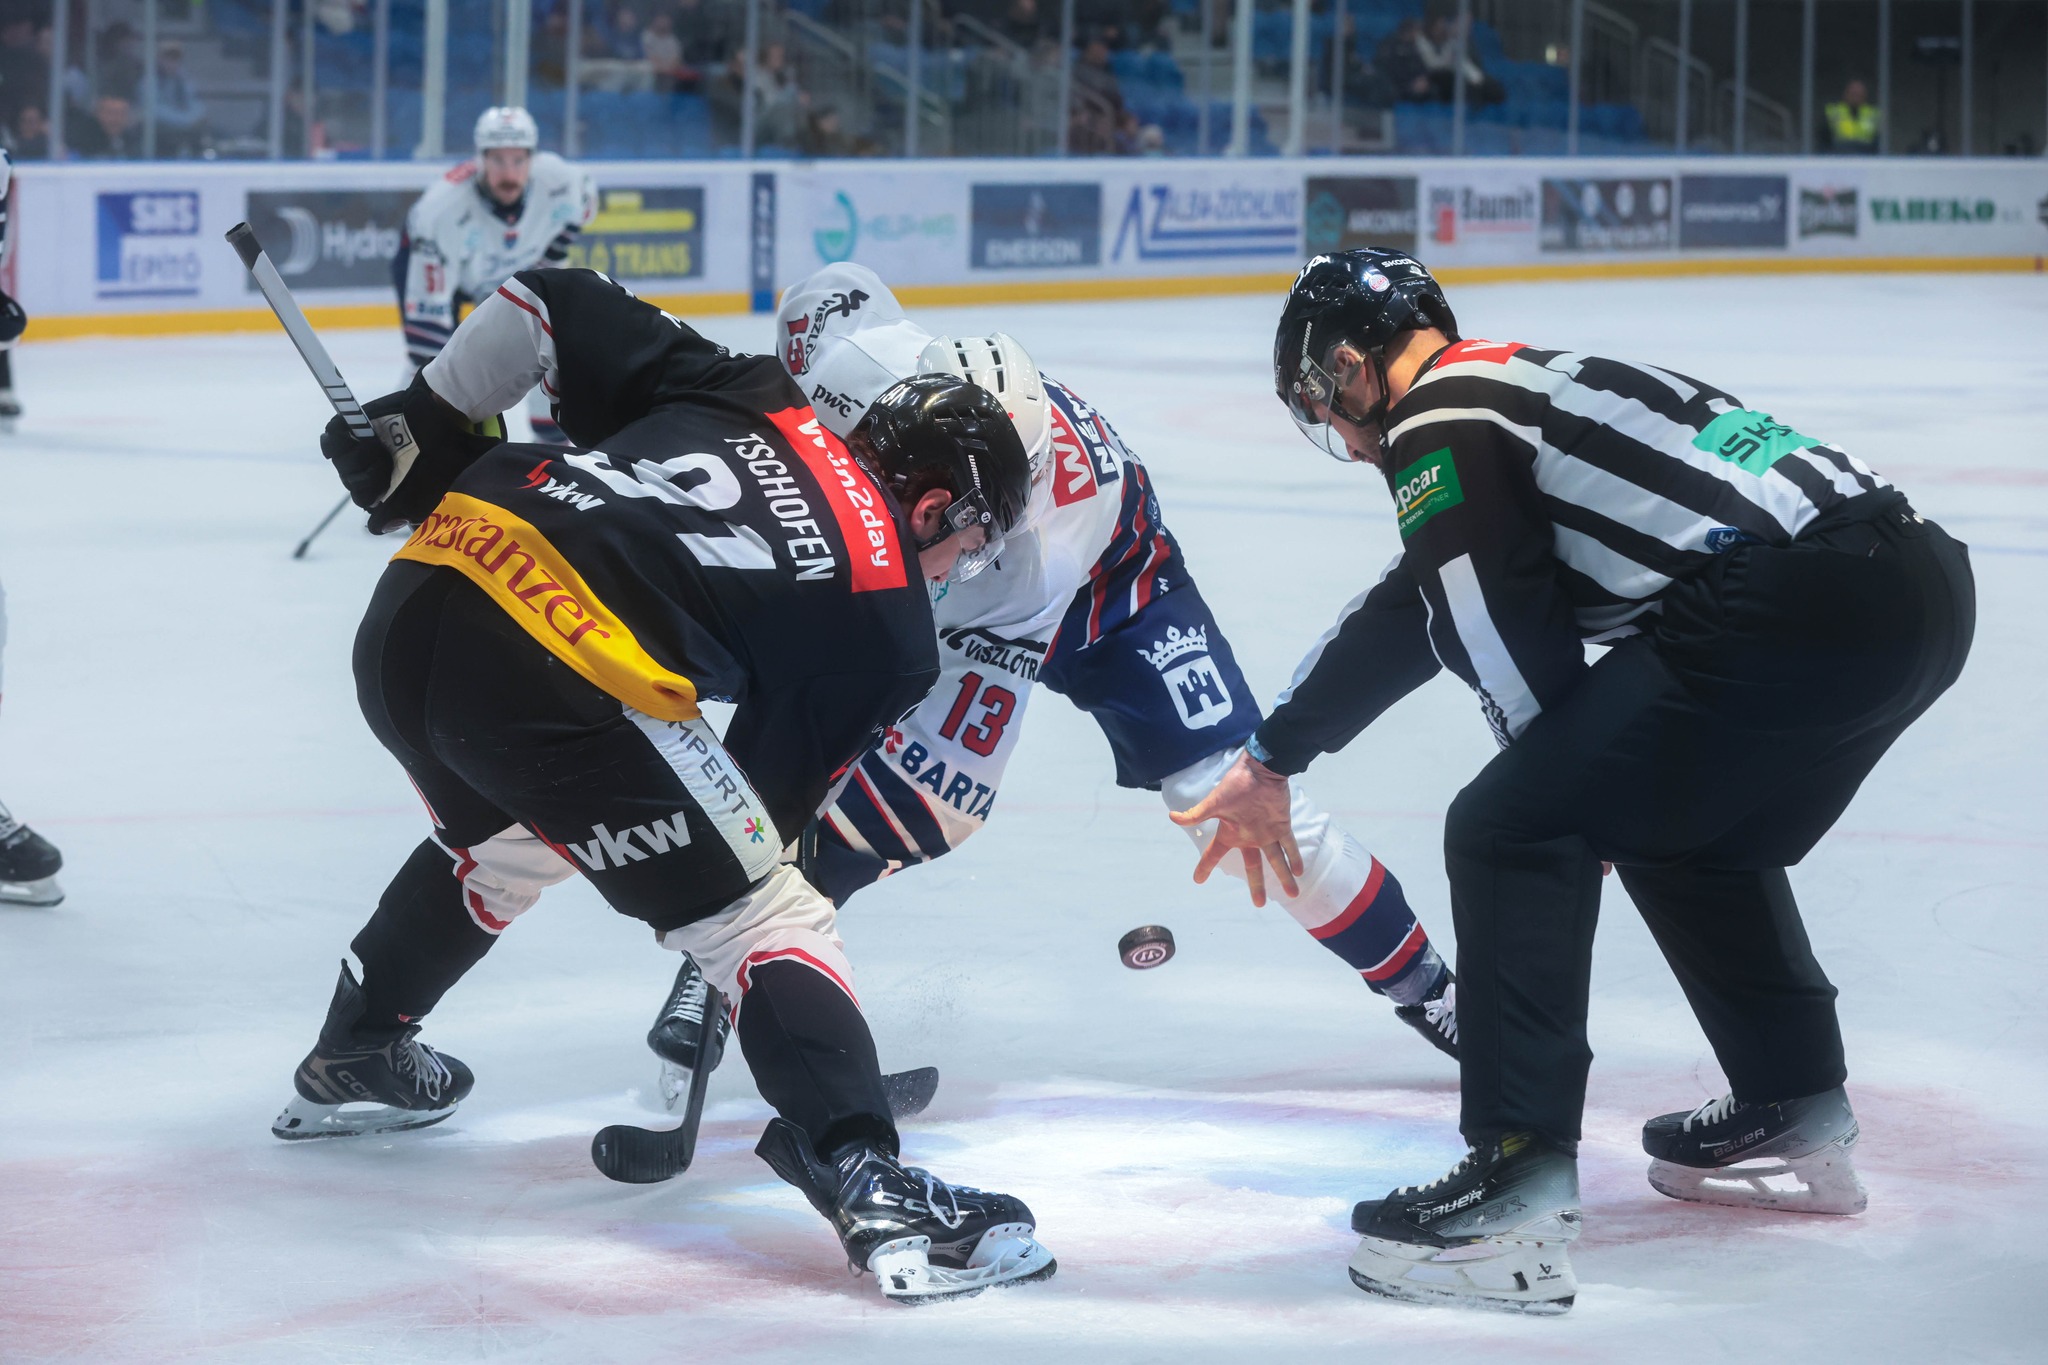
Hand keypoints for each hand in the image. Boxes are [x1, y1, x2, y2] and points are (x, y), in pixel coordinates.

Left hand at [321, 376, 497, 532]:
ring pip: (342, 462)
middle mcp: (376, 469)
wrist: (442, 421)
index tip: (385, 484)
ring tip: (377, 447)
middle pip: (351, 481)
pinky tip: (349, 438)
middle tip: (386, 462)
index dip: (369, 492)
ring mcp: (364, 449)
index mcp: (390, 488)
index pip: (364, 498)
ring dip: (356, 457)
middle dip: (365, 475)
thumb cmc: (441, 461)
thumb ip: (395, 514)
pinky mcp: (357, 428)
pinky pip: (332, 437)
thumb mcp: (423, 495)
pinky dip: (336, 439)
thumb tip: (376, 528)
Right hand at [1168, 750, 1302, 907]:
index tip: (1198, 880)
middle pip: (1253, 866)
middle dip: (1256, 886)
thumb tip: (1172, 817)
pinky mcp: (1281, 825)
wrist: (1260, 770)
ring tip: (1292, 894)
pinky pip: (1289, 845)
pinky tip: (1299, 871)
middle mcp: (1248, 836)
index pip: (1214, 854)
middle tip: (1259, 905)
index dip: (1205, 867)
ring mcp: (1266, 832)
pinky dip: (1295, 857)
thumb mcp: (1215, 803)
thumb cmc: (1235, 785)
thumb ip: (1197, 814)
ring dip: (1284, 877)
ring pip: (1276, 860)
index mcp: (1230, 833)